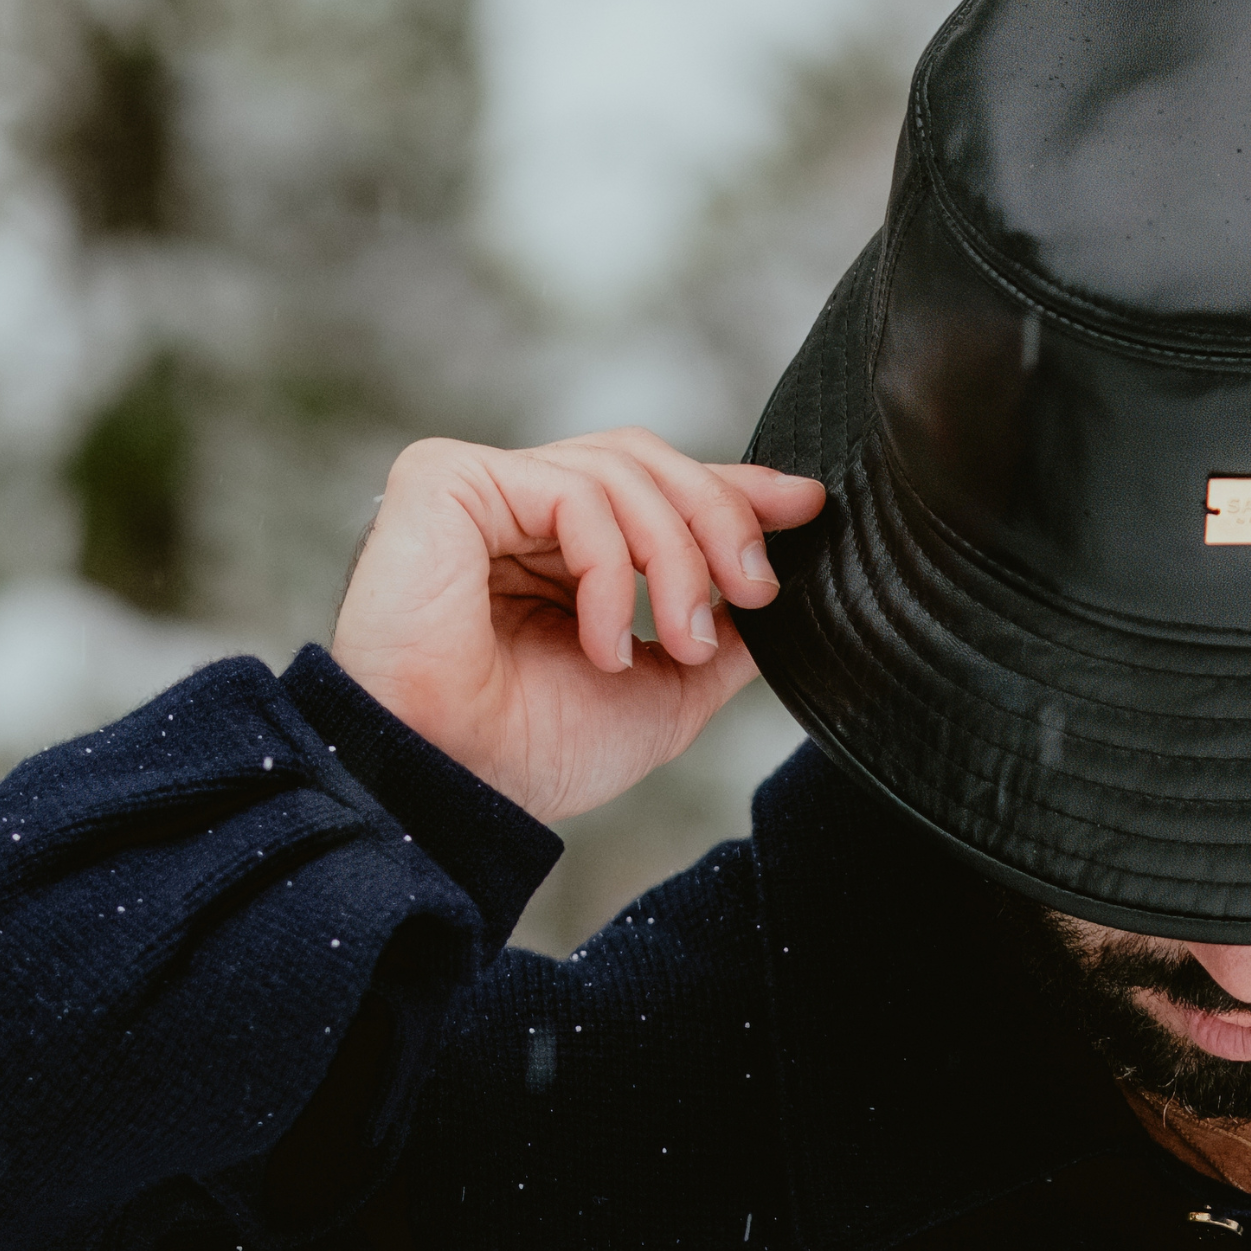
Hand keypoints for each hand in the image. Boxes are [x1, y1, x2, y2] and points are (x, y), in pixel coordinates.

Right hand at [330, 429, 826, 820]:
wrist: (456, 790)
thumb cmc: (529, 755)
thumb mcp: (660, 696)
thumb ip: (715, 641)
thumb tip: (771, 602)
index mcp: (557, 553)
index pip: (653, 490)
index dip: (734, 490)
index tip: (806, 506)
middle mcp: (516, 512)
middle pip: (646, 460)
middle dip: (721, 520)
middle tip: (757, 591)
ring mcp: (479, 491)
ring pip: (620, 471)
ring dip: (675, 560)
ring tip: (681, 641)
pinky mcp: (444, 481)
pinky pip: (570, 492)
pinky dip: (611, 571)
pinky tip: (602, 645)